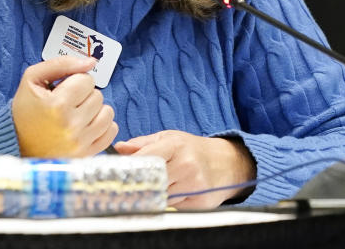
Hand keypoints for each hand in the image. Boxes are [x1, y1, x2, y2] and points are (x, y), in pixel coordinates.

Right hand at [12, 56, 117, 156]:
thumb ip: (62, 64)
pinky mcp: (86, 154)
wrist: (14, 142)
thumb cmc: (24, 109)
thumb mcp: (33, 78)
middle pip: (98, 96)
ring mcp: (80, 143)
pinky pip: (111, 131)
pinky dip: (102, 125)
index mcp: (57, 105)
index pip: (86, 80)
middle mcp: (71, 126)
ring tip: (77, 113)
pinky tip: (86, 124)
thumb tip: (91, 62)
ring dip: (95, 110)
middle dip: (84, 96)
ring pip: (108, 113)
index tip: (63, 89)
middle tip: (67, 103)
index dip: (75, 81)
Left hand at [115, 130, 255, 208]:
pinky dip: (169, 200)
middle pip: (151, 181)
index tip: (119, 173)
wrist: (226, 163)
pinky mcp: (199, 202)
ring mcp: (194, 185)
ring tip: (160, 183)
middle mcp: (186, 165)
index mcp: (175, 146)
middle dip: (141, 183)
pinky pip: (173, 206)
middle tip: (133, 183)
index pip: (145, 159)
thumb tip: (119, 148)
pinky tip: (175, 190)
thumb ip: (142, 144)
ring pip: (161, 196)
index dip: (130, 168)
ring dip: (156, 193)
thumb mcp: (169, 138)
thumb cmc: (193, 149)